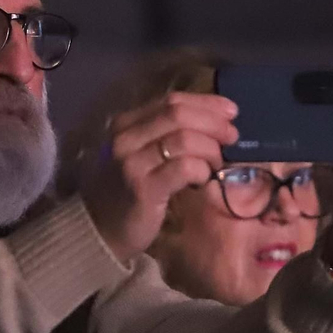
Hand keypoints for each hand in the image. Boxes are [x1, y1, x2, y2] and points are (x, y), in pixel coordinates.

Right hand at [80, 92, 238, 259]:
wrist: (101, 232)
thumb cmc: (129, 192)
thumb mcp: (143, 155)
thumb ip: (168, 135)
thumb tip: (216, 121)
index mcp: (126, 124)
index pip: (172, 101)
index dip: (206, 103)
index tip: (231, 112)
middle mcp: (125, 138)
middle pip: (179, 115)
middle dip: (214, 123)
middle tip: (232, 137)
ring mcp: (132, 163)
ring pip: (184, 139)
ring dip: (210, 149)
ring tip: (216, 164)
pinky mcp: (143, 188)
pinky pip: (184, 168)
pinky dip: (202, 170)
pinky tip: (204, 179)